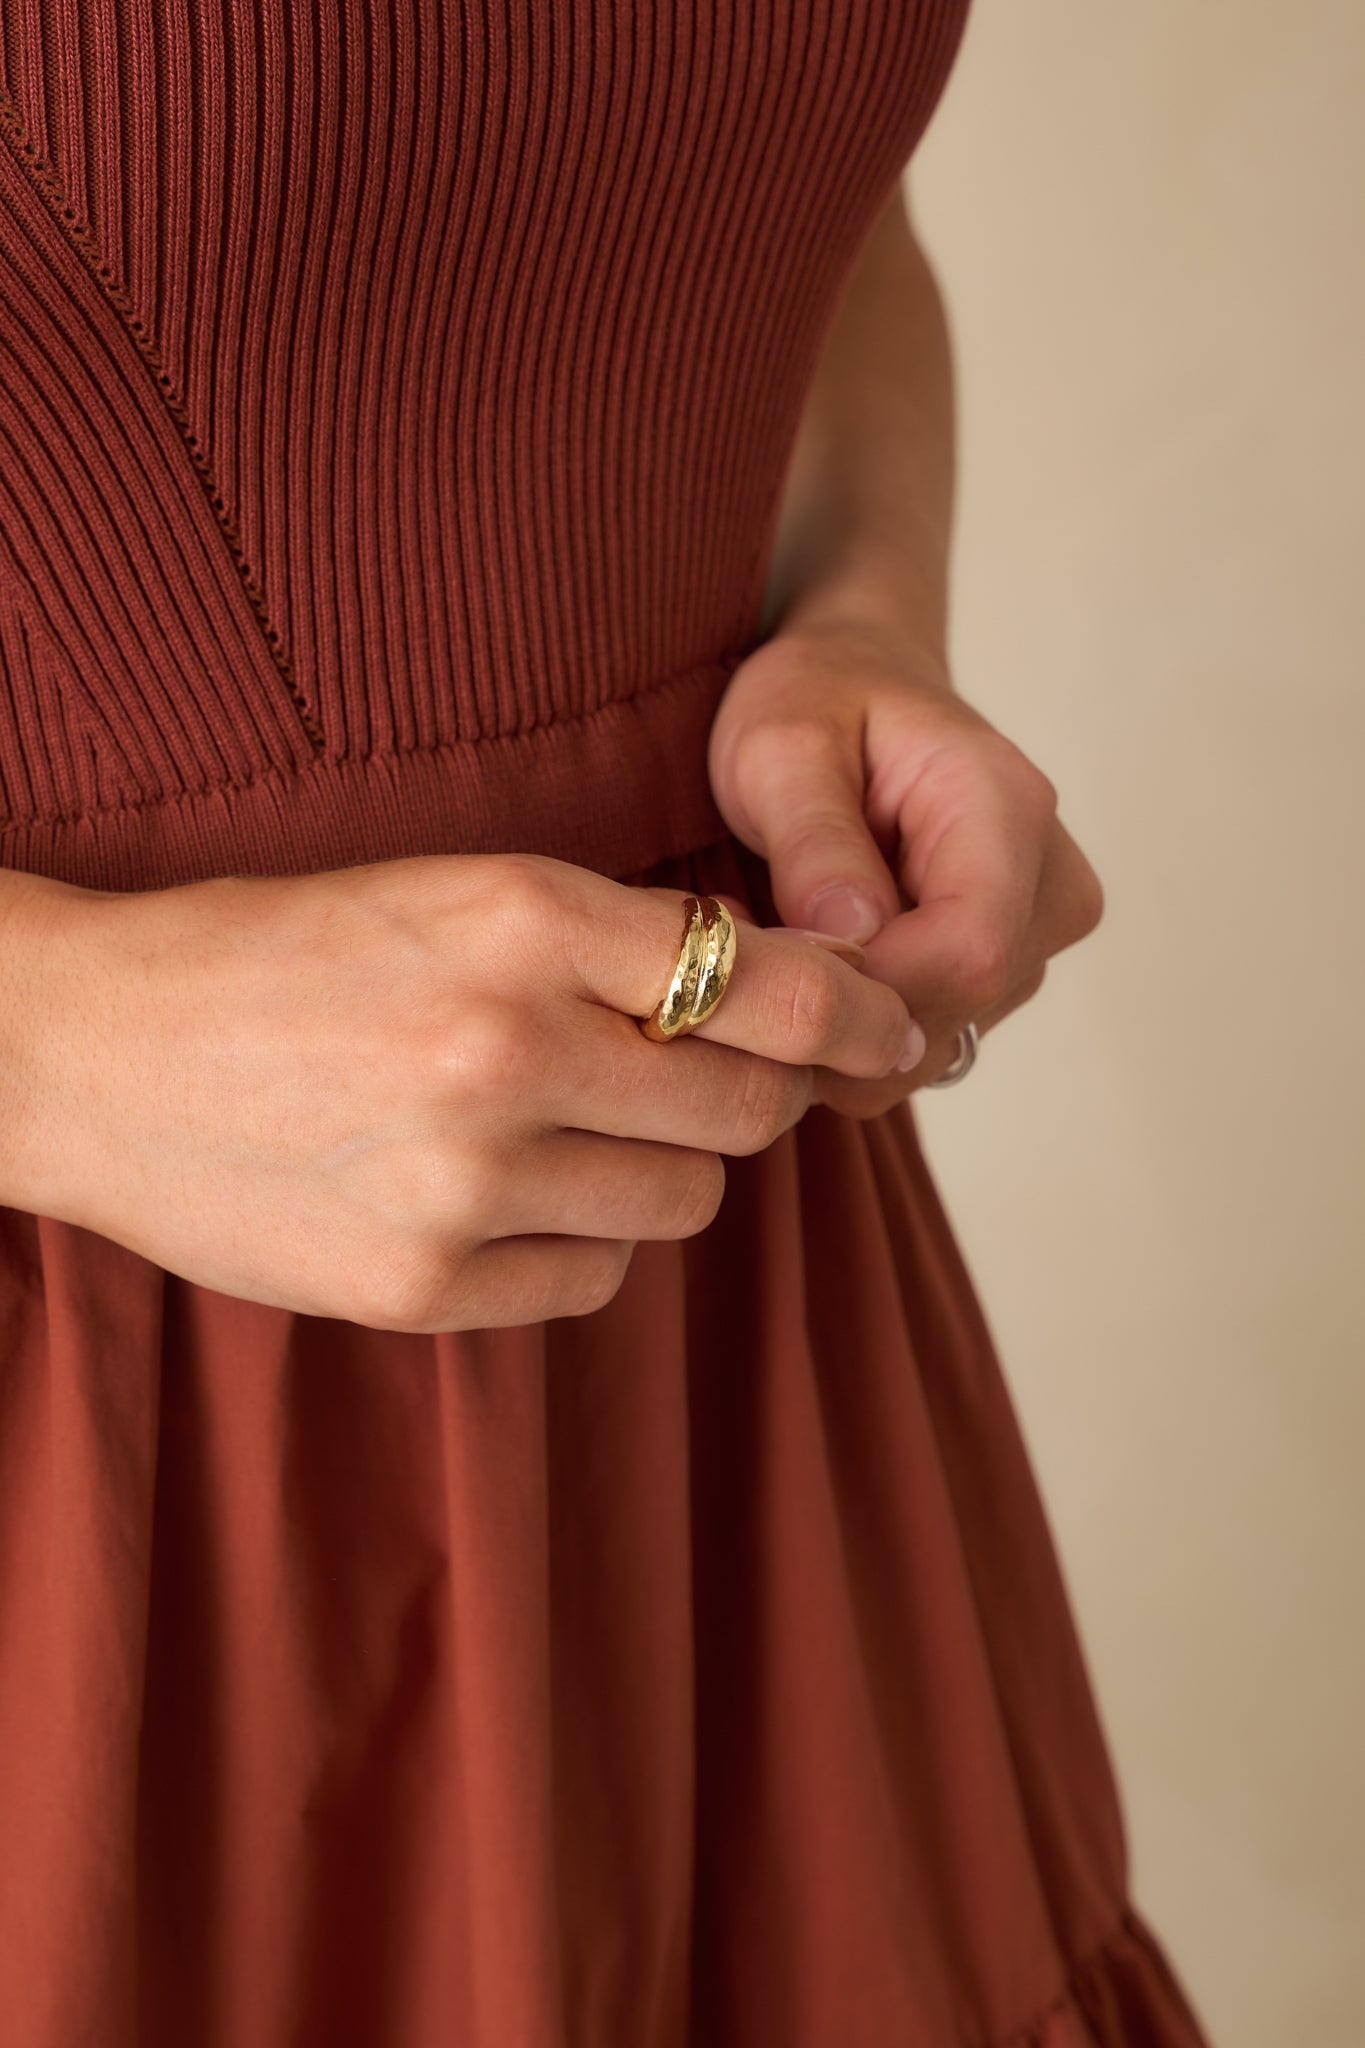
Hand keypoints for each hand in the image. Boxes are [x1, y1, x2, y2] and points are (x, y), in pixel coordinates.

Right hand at [0, 854, 917, 1329]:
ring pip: (681, 1207)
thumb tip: (769, 998)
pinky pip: (592, 1283)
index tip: (894, 1030)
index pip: (767, 981)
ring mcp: (465, 1185)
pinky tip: (501, 1197)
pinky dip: (580, 1245)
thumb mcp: (449, 892)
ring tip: (568, 1131)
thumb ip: (607, 943)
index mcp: (521, 921)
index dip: (856, 1012)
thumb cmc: (279, 952)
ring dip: (660, 1172)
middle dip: (751, 1097)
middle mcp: (507, 1051)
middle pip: (747, 1112)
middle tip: (704, 1081)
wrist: (93, 1050)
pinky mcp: (423, 1290)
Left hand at [707, 616, 1105, 1116]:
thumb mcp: (782, 745)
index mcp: (1006, 807)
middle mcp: (1049, 881)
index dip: (869, 990)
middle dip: (840, 1018)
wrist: (858, 683)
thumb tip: (850, 938)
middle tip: (745, 974)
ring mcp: (1037, 935)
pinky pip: (929, 1036)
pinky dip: (857, 1030)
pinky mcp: (1007, 971)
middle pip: (960, 1006)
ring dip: (842, 1027)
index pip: (971, 950)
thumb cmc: (818, 698)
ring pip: (940, 1036)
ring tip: (775, 959)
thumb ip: (814, 839)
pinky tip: (810, 976)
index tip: (772, 975)